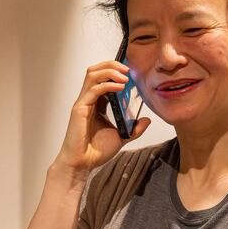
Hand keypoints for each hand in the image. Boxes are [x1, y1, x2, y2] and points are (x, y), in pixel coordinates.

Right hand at [52, 61, 150, 181]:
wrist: (83, 164)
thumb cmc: (96, 151)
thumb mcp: (122, 137)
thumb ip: (134, 128)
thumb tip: (147, 120)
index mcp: (96, 103)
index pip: (103, 78)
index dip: (115, 71)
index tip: (131, 71)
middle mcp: (88, 99)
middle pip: (95, 70)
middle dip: (112, 65)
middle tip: (128, 68)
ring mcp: (83, 103)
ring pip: (92, 75)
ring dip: (110, 71)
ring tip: (125, 76)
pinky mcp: (80, 109)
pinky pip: (94, 90)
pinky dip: (108, 84)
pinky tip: (120, 87)